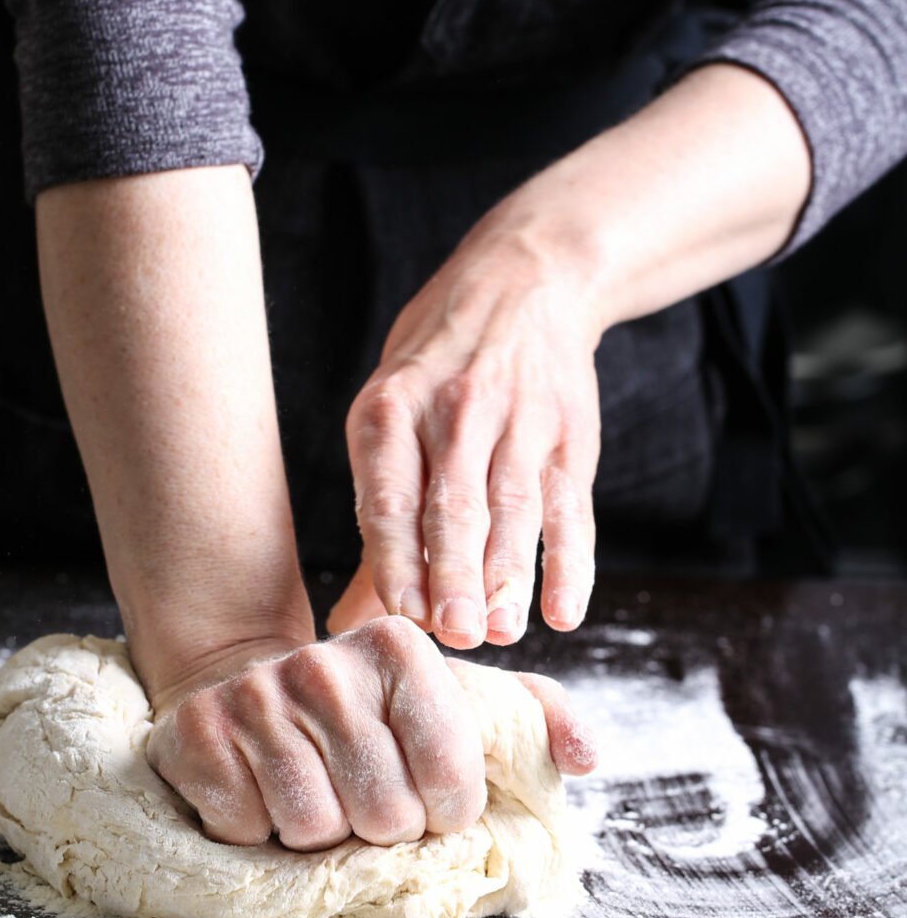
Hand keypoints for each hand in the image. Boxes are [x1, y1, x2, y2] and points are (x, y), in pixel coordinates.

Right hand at [145, 617, 596, 852]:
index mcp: (400, 648)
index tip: (429, 795)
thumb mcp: (463, 699)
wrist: (250, 685)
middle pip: (383, 816)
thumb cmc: (376, 711)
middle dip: (381, 825)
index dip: (445, 813)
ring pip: (312, 829)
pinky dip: (257, 832)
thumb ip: (536, 720)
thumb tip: (589, 756)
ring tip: (317, 792)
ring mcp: (253, 696)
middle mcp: (323, 663)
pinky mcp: (193, 735)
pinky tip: (263, 792)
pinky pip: (246, 832)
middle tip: (365, 796)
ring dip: (320, 833)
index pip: (450, 785)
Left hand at [333, 210, 602, 651]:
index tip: (400, 614)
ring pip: (512, 511)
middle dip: (453, 576)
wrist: (525, 281)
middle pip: (454, 508)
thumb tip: (348, 623)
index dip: (396, 557)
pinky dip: (569, 564)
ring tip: (501, 632)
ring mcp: (518, 423)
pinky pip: (571, 509)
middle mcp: (453, 413)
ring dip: (507, 577)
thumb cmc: (436, 365)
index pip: (389, 495)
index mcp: (390, 410)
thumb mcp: (389, 414)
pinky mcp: (570, 437)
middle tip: (456, 636)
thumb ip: (378, 520)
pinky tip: (562, 611)